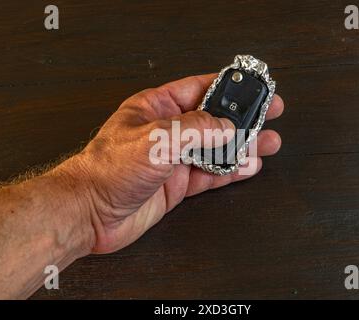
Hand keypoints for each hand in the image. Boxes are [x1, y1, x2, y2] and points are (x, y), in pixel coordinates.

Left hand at [58, 74, 283, 253]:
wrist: (90, 213)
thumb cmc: (107, 170)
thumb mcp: (156, 139)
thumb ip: (195, 130)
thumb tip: (225, 126)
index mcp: (156, 107)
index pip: (199, 88)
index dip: (227, 86)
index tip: (252, 87)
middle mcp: (167, 131)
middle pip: (213, 119)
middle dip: (242, 118)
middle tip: (268, 114)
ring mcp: (173, 158)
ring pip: (216, 148)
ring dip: (242, 146)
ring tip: (268, 142)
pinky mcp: (176, 184)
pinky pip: (210, 174)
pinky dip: (231, 170)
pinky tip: (248, 166)